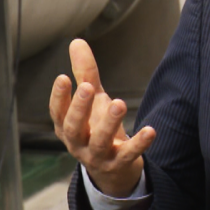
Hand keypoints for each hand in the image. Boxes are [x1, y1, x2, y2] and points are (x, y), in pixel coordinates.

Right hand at [49, 38, 155, 197]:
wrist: (112, 169)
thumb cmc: (96, 126)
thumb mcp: (91, 100)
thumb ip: (84, 73)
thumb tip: (76, 41)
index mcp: (66, 127)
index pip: (58, 113)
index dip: (59, 97)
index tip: (63, 77)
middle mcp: (78, 143)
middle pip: (74, 128)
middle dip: (79, 108)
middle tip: (87, 87)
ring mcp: (97, 156)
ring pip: (100, 141)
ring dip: (108, 123)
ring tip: (118, 103)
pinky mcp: (118, 164)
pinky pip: (128, 155)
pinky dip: (139, 143)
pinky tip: (150, 130)